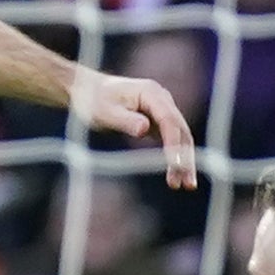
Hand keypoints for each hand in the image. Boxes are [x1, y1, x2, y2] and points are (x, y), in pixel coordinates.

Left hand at [76, 67, 199, 187]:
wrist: (86, 90)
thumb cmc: (93, 100)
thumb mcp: (105, 112)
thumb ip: (125, 121)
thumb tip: (144, 129)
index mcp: (150, 93)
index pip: (168, 120)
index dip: (174, 142)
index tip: (176, 164)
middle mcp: (161, 98)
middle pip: (180, 129)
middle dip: (185, 157)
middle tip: (187, 183)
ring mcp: (161, 108)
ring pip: (179, 136)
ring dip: (183, 160)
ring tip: (184, 185)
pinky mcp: (157, 119)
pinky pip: (170, 138)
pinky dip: (174, 156)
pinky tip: (176, 174)